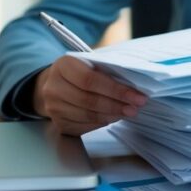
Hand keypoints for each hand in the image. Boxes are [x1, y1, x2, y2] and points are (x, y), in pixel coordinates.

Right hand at [32, 55, 147, 135]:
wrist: (55, 85)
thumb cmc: (80, 72)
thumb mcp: (91, 63)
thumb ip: (108, 71)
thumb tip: (134, 88)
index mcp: (63, 66)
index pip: (90, 80)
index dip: (116, 90)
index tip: (138, 96)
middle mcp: (53, 87)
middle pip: (89, 100)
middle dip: (117, 105)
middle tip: (136, 107)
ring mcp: (53, 107)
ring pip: (88, 115)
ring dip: (112, 115)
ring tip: (128, 112)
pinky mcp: (58, 123)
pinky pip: (84, 126)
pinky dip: (102, 123)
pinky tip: (113, 117)